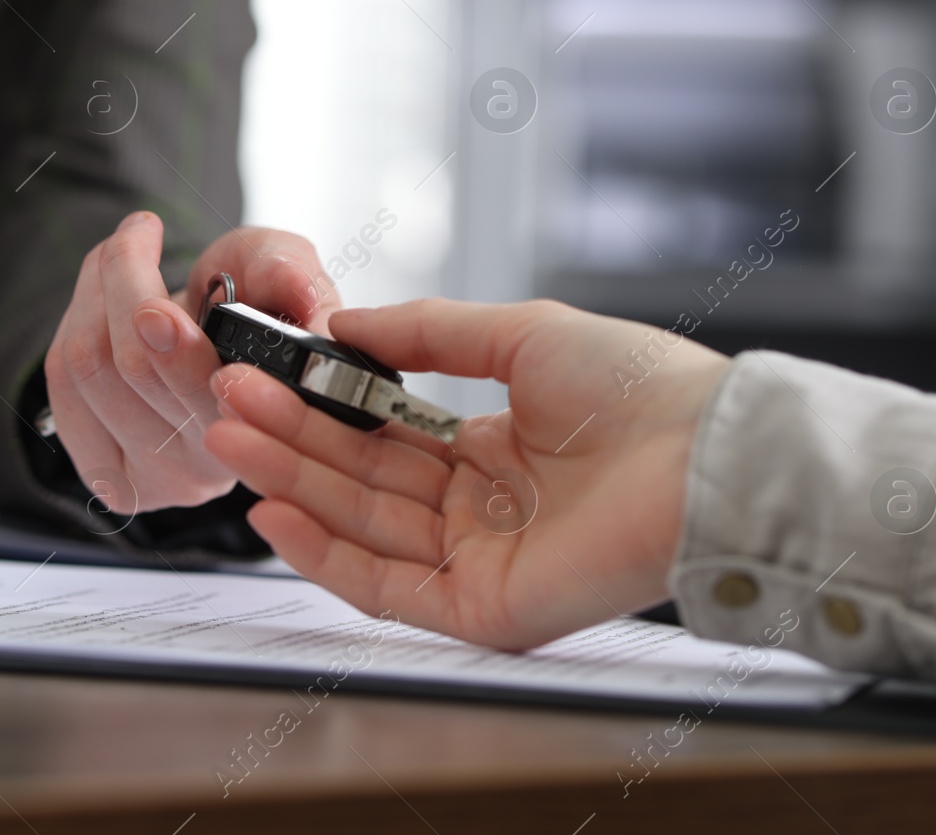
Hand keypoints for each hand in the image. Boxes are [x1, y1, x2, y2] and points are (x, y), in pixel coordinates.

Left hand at [44, 211, 336, 512]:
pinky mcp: (104, 474)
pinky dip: (73, 318)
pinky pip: (62, 382)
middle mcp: (210, 471)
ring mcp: (152, 482)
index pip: (210, 400)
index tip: (156, 308)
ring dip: (94, 289)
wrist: (215, 347)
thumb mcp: (283, 272)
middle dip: (125, 281)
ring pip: (88, 369)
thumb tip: (299, 292)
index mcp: (267, 431)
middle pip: (134, 372)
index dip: (176, 355)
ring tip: (124, 249)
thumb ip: (291, 271)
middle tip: (141, 229)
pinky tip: (100, 296)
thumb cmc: (257, 309)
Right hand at [203, 299, 729, 650]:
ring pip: (363, 527)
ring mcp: (481, 563)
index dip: (322, 410)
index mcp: (495, 453)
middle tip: (226, 401)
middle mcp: (482, 512)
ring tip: (229, 435)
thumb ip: (428, 332)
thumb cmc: (642, 390)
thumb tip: (346, 326)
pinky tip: (274, 511)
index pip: (385, 438)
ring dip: (290, 484)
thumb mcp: (520, 334)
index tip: (267, 376)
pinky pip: (387, 588)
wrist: (709, 452)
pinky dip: (324, 554)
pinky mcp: (484, 609)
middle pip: (362, 480)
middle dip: (290, 440)